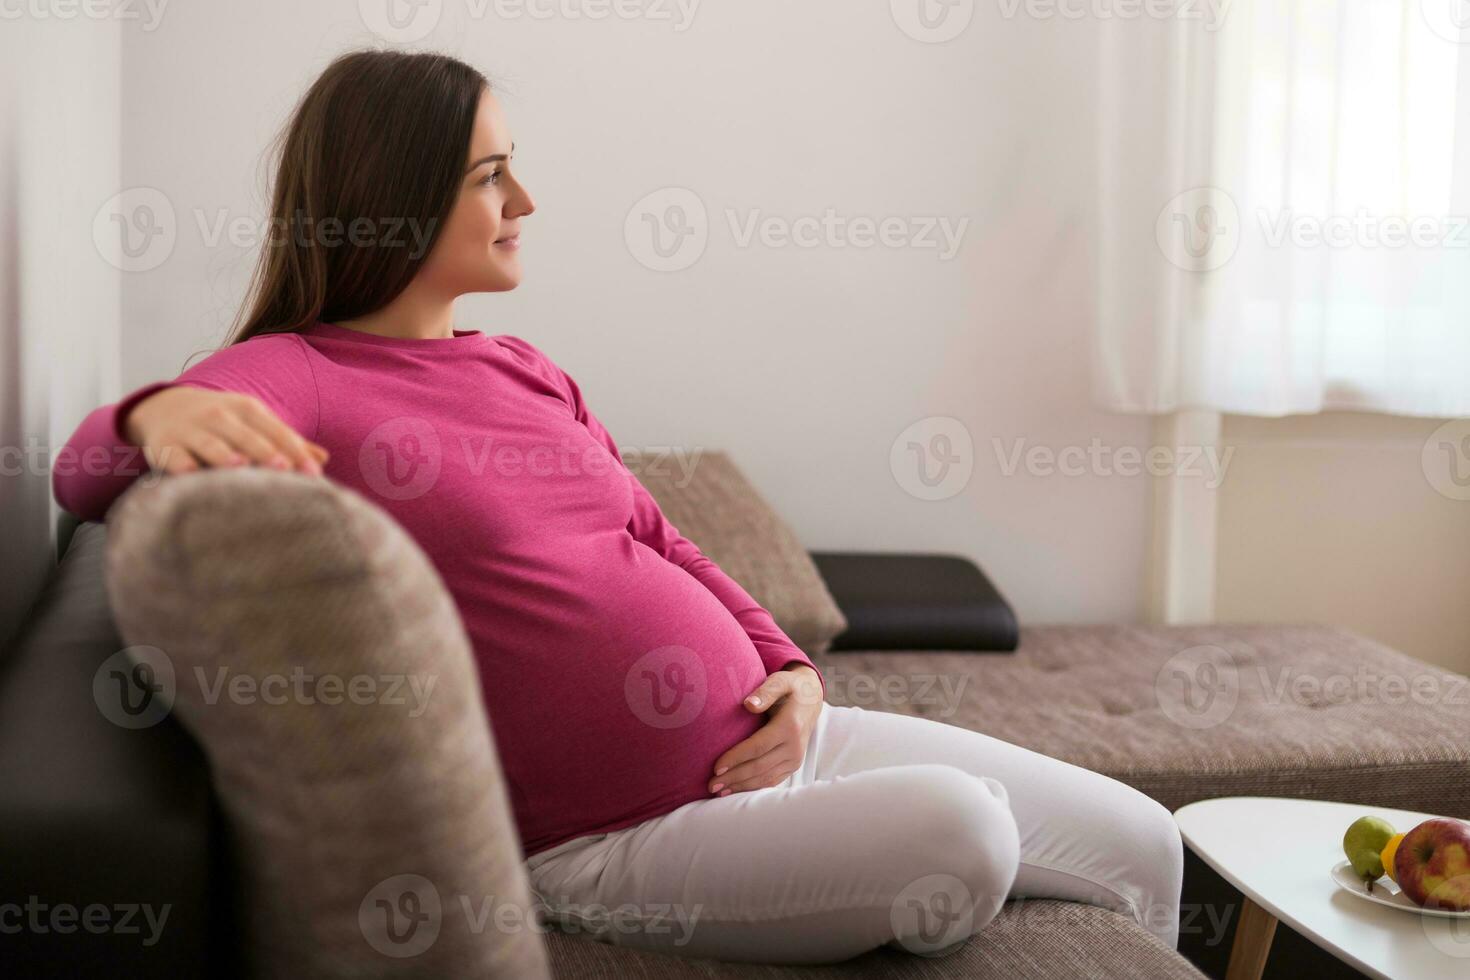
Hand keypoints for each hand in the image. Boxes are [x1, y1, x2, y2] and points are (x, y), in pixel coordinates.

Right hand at [123, 386, 328, 475]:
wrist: (165, 406)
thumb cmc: (224, 423)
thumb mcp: (253, 423)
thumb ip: (285, 441)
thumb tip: (322, 459)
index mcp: (247, 410)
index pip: (276, 430)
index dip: (295, 451)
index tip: (314, 473)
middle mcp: (220, 416)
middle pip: (246, 436)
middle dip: (265, 452)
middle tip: (284, 469)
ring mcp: (191, 429)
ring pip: (211, 443)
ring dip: (225, 455)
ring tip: (240, 467)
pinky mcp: (165, 444)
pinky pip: (174, 456)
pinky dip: (181, 465)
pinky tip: (192, 477)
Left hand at [708, 664, 823, 796]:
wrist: (811, 700)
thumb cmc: (789, 688)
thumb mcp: (780, 681)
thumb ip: (765, 692)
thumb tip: (748, 704)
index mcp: (790, 727)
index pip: (758, 747)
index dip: (736, 758)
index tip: (716, 767)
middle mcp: (795, 747)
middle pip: (759, 767)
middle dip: (734, 777)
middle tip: (710, 784)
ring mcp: (796, 759)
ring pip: (765, 778)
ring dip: (741, 786)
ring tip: (718, 790)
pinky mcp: (793, 766)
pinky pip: (772, 781)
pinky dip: (753, 788)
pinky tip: (735, 790)